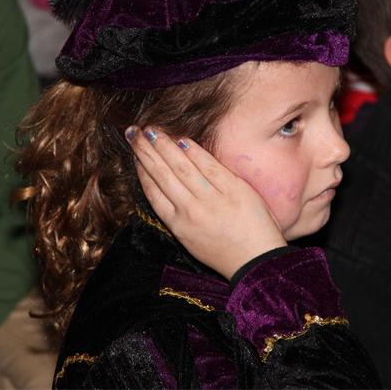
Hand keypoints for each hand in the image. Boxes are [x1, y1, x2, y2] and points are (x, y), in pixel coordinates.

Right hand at [126, 126, 286, 280]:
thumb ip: (178, 216)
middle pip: (162, 174)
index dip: (142, 170)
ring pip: (180, 166)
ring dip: (163, 145)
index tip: (135, 155)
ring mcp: (212, 199)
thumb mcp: (191, 241)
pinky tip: (181, 139)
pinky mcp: (233, 189)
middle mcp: (190, 211)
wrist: (257, 262)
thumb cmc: (225, 253)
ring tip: (151, 129)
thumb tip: (164, 188)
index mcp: (178, 226)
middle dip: (144, 150)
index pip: (153, 192)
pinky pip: (208, 165)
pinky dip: (193, 151)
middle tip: (132, 132)